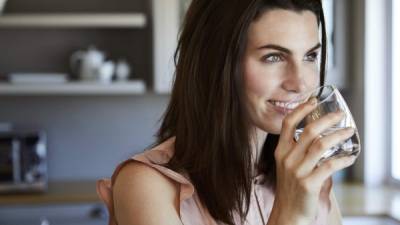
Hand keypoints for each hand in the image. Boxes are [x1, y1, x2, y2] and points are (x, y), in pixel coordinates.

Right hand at [268, 98, 355, 224]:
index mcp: (280, 151)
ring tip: (349, 132)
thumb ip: (299, 151)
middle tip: (340, 115)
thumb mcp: (287, 166)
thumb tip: (321, 136)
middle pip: (309, 131)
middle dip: (328, 119)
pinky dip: (343, 159)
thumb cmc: (291, 188)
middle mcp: (287, 159)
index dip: (301, 110)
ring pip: (321, 145)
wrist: (288, 213)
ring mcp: (297, 171)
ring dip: (339, 136)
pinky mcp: (308, 183)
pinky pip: (330, 166)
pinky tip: (350, 157)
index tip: (313, 101)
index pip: (288, 124)